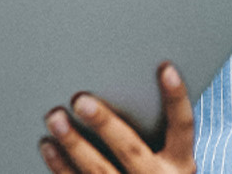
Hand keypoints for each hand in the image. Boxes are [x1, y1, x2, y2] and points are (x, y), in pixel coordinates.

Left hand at [40, 62, 196, 173]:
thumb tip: (109, 89)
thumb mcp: (167, 157)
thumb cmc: (151, 170)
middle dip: (105, 124)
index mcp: (180, 163)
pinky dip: (60, 165)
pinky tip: (49, 145)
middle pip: (131, 149)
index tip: (165, 69)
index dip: (176, 97)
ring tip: (56, 118)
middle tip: (81, 100)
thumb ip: (152, 129)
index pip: (183, 126)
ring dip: (74, 143)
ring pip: (99, 170)